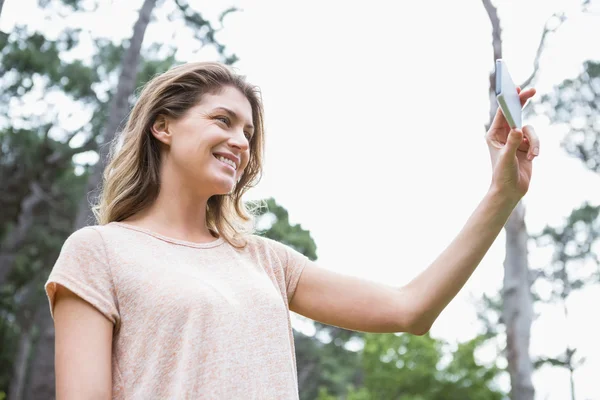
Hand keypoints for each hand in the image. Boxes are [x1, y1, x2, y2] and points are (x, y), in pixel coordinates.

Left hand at [486, 87, 539, 201]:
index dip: (509, 100)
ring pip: (530, 130)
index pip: (502, 114)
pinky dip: (536, 148)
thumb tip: (518, 130)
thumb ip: (512, 143)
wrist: (510, 190)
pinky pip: (535, 139)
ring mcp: (516, 140)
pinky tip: (533, 158)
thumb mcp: (506, 158)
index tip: (516, 89)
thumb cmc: (502, 174)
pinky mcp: (526, 146)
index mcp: (493, 135)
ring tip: (532, 155)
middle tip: (532, 91)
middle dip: (523, 103)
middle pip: (516, 114)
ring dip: (534, 141)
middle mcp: (504, 135)